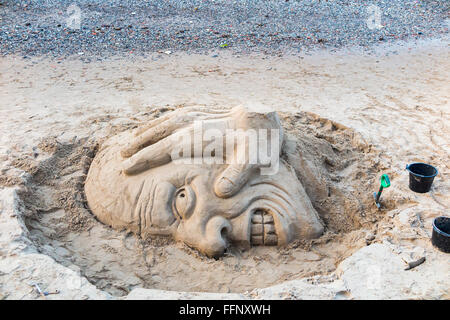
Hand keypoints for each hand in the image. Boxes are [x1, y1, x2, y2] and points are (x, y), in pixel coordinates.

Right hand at [120, 106, 282, 197]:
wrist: (263, 115)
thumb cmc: (258, 142)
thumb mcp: (253, 161)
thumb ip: (236, 176)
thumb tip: (220, 192)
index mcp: (199, 139)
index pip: (164, 150)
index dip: (144, 159)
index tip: (126, 166)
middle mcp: (193, 125)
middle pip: (158, 136)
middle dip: (138, 147)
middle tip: (120, 157)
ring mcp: (196, 115)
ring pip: (163, 123)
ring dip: (146, 132)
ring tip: (130, 140)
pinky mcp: (201, 109)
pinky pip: (174, 114)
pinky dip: (161, 120)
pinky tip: (157, 124)